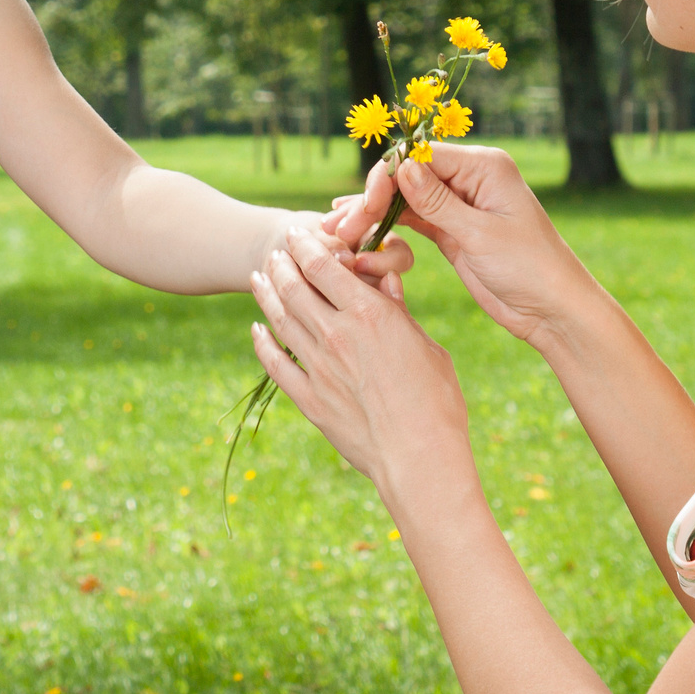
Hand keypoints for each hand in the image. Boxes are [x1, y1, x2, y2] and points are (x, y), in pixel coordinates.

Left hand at [249, 227, 474, 507]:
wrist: (420, 459)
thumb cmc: (437, 402)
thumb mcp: (427, 347)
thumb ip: (400, 313)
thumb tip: (386, 283)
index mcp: (370, 314)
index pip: (324, 266)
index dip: (304, 245)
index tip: (295, 234)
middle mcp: (337, 335)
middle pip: (294, 287)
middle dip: (280, 264)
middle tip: (273, 252)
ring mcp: (318, 368)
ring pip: (280, 320)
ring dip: (266, 294)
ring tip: (257, 277)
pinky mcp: (309, 399)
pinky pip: (276, 364)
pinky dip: (262, 343)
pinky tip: (257, 330)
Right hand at [325, 143, 588, 352]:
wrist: (553, 310)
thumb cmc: (529, 268)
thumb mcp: (480, 235)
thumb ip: (437, 201)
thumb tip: (401, 166)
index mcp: (483, 166)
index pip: (420, 157)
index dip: (385, 178)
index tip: (362, 208)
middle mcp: (469, 178)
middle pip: (407, 175)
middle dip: (371, 198)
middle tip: (339, 228)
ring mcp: (459, 204)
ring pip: (405, 198)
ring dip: (372, 214)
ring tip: (337, 233)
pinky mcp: (452, 230)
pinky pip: (412, 219)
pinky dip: (387, 227)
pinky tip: (358, 236)